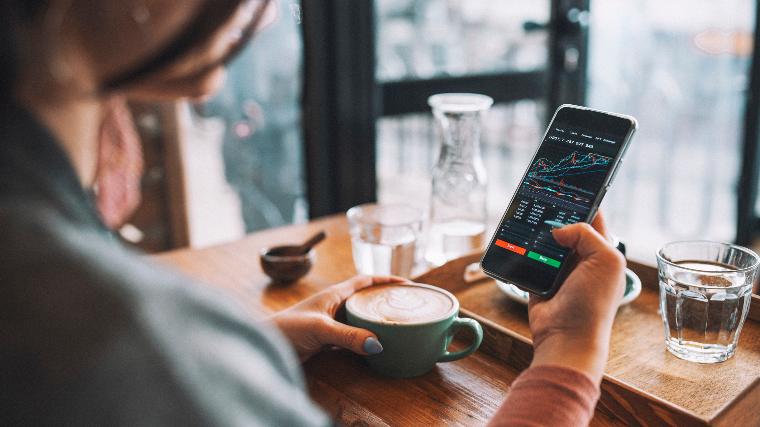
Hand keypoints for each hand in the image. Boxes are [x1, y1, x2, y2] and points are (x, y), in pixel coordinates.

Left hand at [269, 275, 408, 361]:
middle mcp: (333, 306)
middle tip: (406, 307)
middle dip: (384, 300)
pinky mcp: (325, 340)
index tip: (406, 284)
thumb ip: (348, 336)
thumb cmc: (287, 329)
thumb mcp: (320, 330)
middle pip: (364, 298)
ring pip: (359, 318)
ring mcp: (329, 322)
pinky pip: (351, 336)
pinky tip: (374, 346)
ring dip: (375, 321)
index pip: (364, 281)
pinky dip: (364, 339)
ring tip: (395, 326)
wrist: (265, 346)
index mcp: (333, 295)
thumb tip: (377, 344)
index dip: (385, 280)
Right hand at [528, 212, 625, 382]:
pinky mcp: (538, 279)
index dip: (582, 200)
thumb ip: (586, 234)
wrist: (566, 336)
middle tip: (539, 196)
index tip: (567, 183)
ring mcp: (559, 270)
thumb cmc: (594, 303)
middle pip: (566, 227)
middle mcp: (581, 259)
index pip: (593, 217)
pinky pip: (527, 257)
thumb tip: (557, 229)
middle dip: (554, 215)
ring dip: (536, 232)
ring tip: (524, 216)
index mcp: (603, 252)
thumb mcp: (605, 260)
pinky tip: (514, 239)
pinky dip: (521, 250)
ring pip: (544, 240)